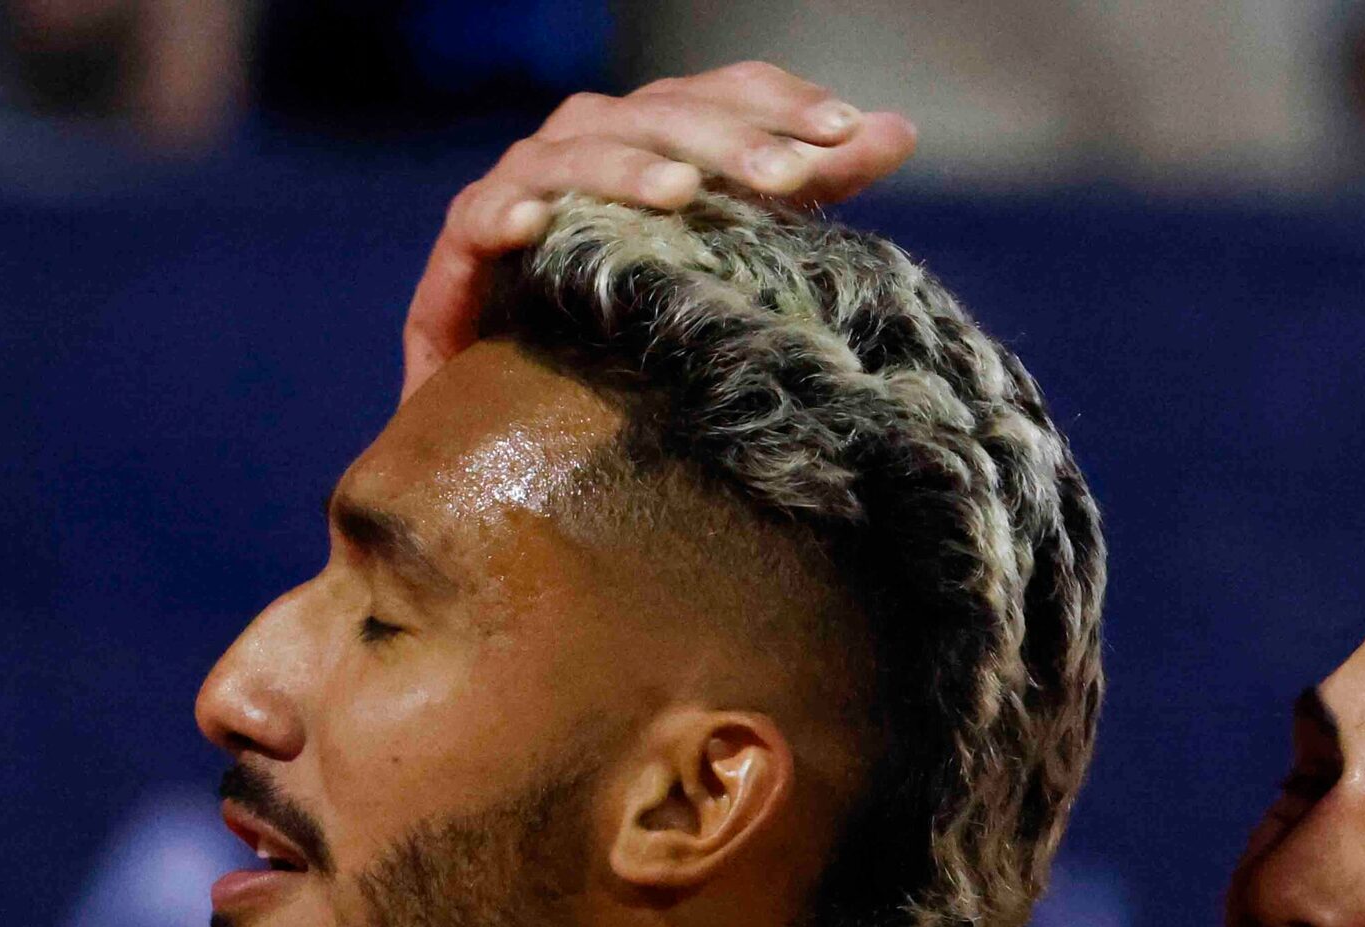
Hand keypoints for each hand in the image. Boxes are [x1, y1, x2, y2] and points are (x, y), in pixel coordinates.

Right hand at [401, 62, 917, 399]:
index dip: (781, 102)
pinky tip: (540, 225)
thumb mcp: (730, 246)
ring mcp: (523, 187)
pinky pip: (481, 216)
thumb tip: (898, 130)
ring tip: (678, 193)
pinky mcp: (466, 244)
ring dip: (625, 168)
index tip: (851, 133)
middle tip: (790, 176)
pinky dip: (509, 212)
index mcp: (655, 137)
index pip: (720, 94)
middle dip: (725, 140)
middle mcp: (589, 144)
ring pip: (573, 152)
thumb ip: (804, 187)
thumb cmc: (634, 308)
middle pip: (655, 115)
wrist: (517, 394)